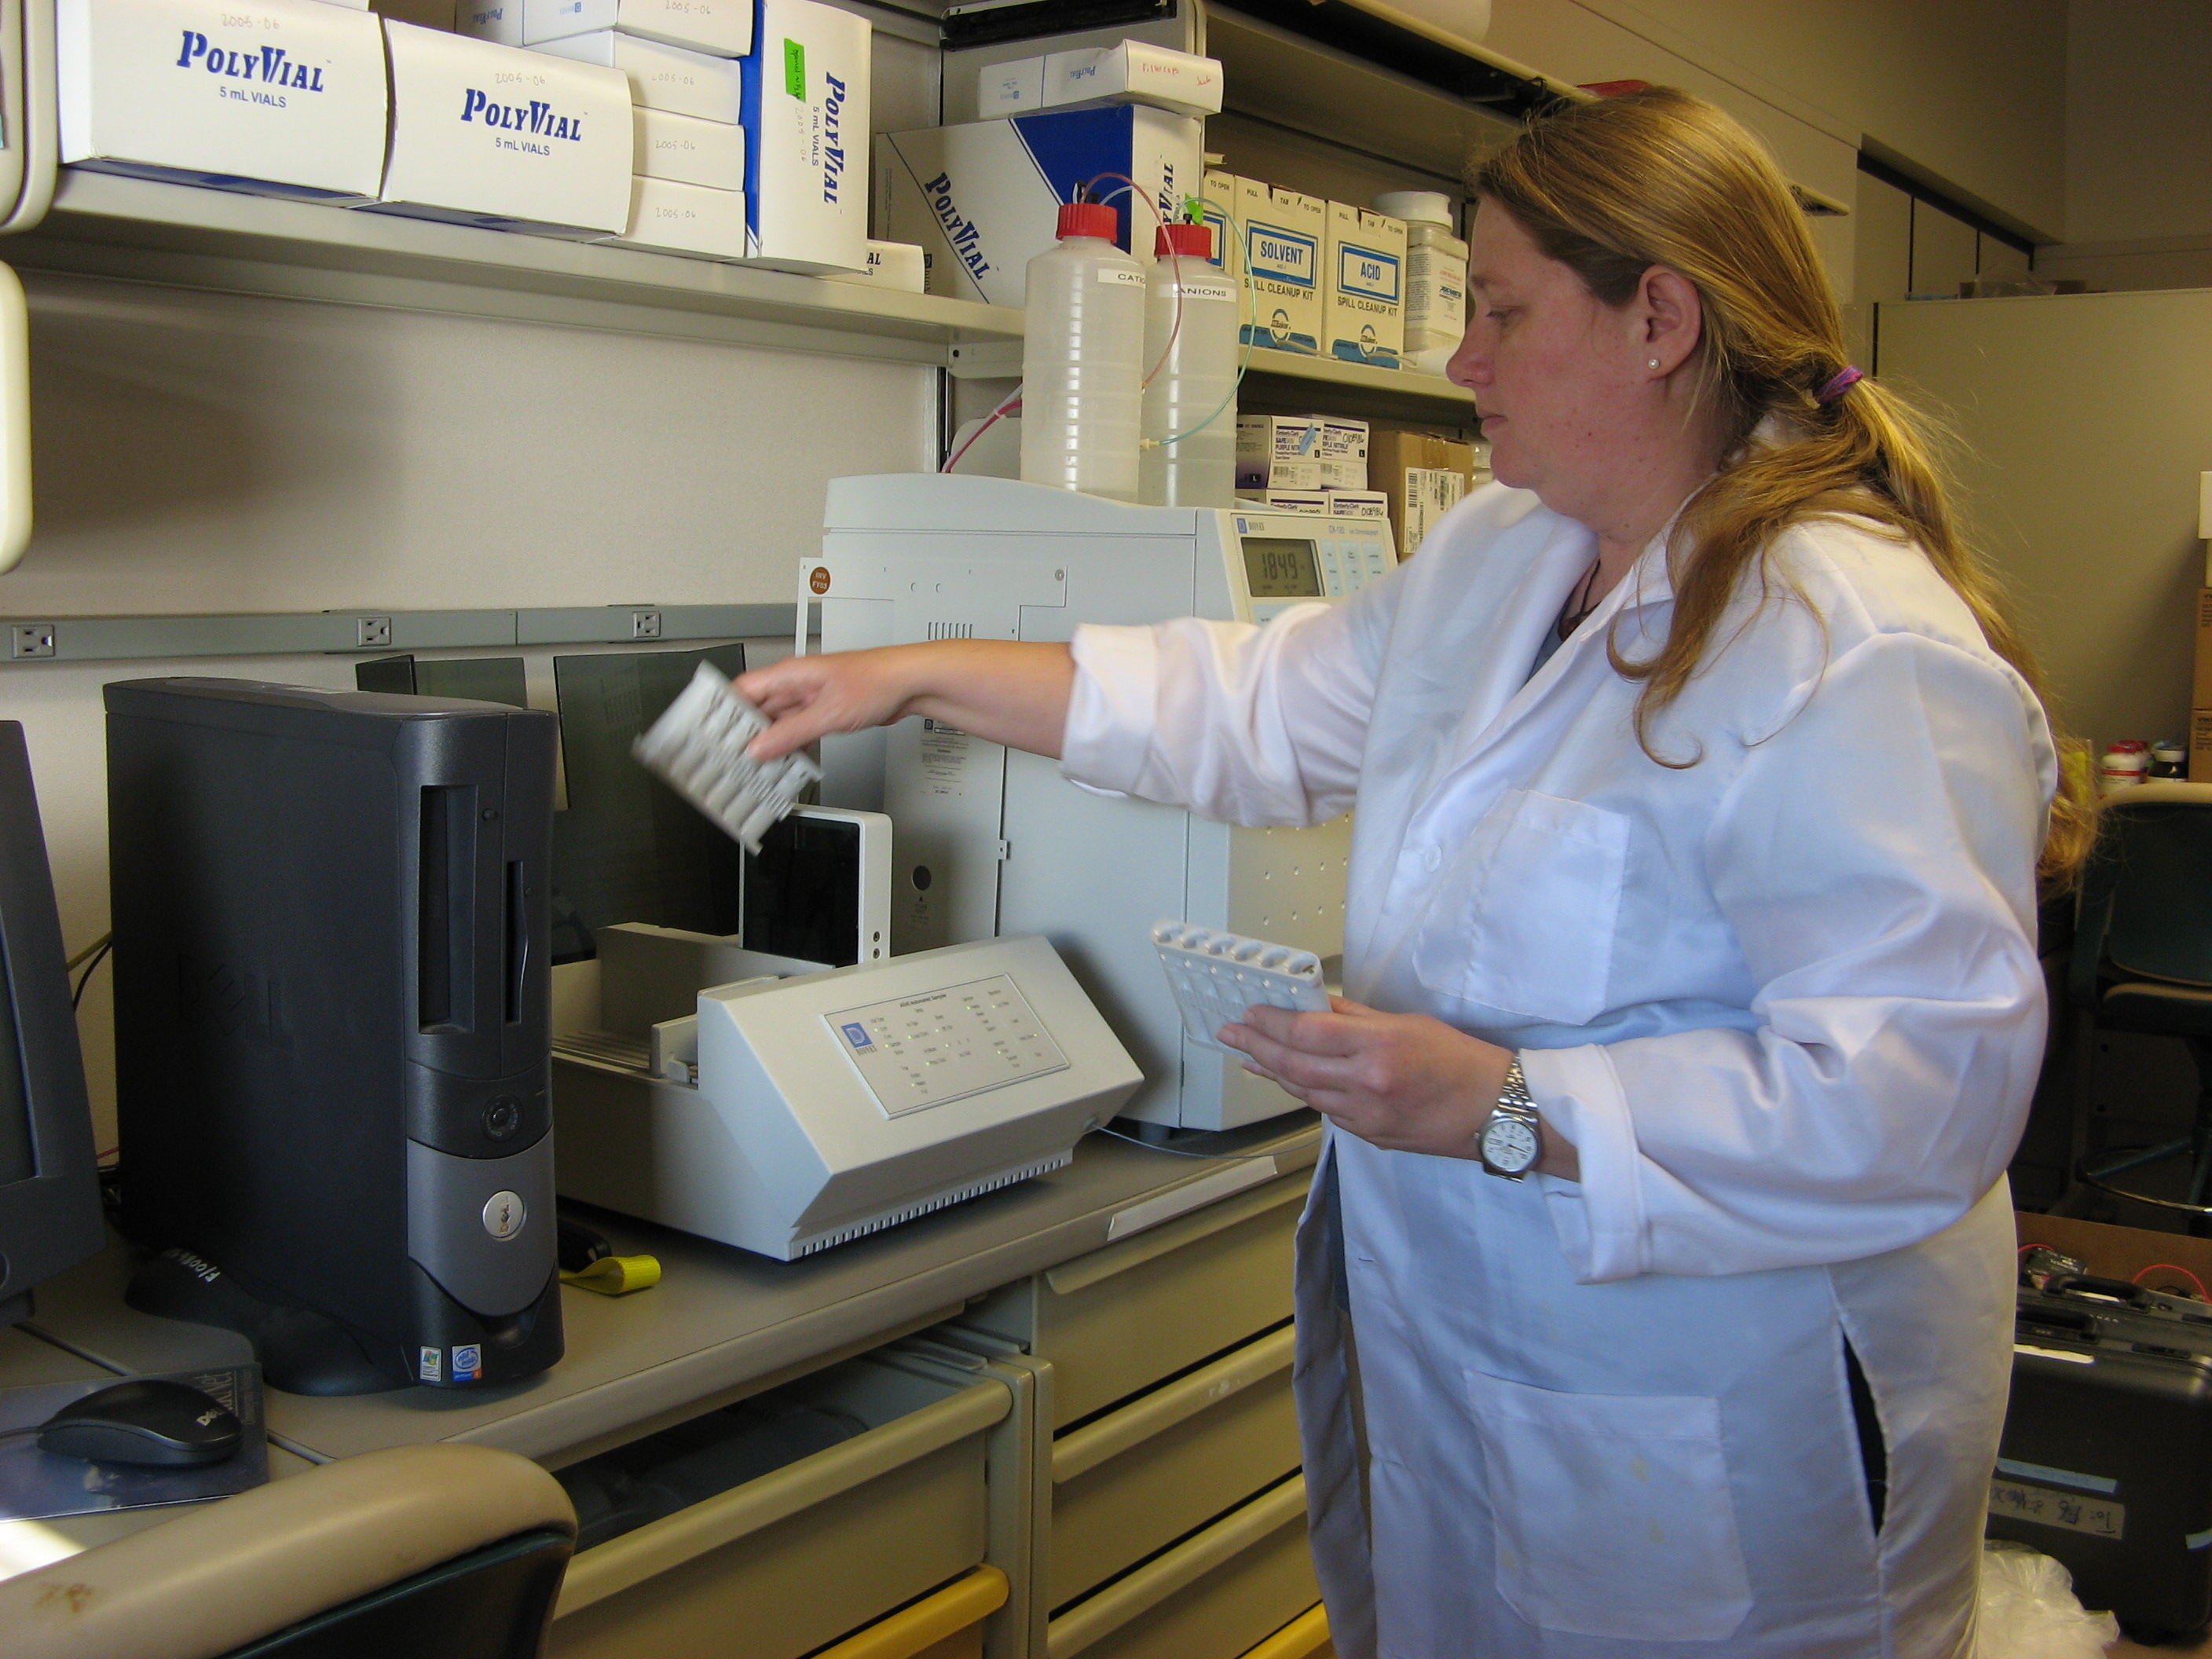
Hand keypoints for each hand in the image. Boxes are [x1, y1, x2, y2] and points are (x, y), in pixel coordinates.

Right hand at [734, 649, 925, 761]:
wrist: (909, 683)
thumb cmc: (876, 680)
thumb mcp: (827, 714)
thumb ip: (790, 733)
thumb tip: (759, 747)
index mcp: (790, 674)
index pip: (742, 690)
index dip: (723, 711)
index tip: (711, 733)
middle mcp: (796, 684)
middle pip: (757, 710)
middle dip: (744, 734)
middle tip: (733, 758)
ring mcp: (809, 698)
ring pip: (777, 722)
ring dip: (769, 743)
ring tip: (757, 766)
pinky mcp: (823, 711)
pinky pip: (796, 730)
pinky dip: (790, 745)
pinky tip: (786, 761)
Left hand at [1222, 998, 1578, 1177]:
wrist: (1494, 1111)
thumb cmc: (1459, 1060)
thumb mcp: (1406, 1023)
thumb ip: (1353, 1016)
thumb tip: (1311, 1005)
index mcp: (1377, 1047)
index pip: (1305, 1032)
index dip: (1269, 1022)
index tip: (1249, 1013)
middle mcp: (1366, 1084)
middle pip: (1293, 1064)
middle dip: (1256, 1047)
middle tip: (1232, 1035)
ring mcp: (1366, 1116)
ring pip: (1304, 1092)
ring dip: (1274, 1072)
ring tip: (1252, 1056)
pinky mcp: (1369, 1136)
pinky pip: (1326, 1112)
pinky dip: (1306, 1093)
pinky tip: (1292, 1080)